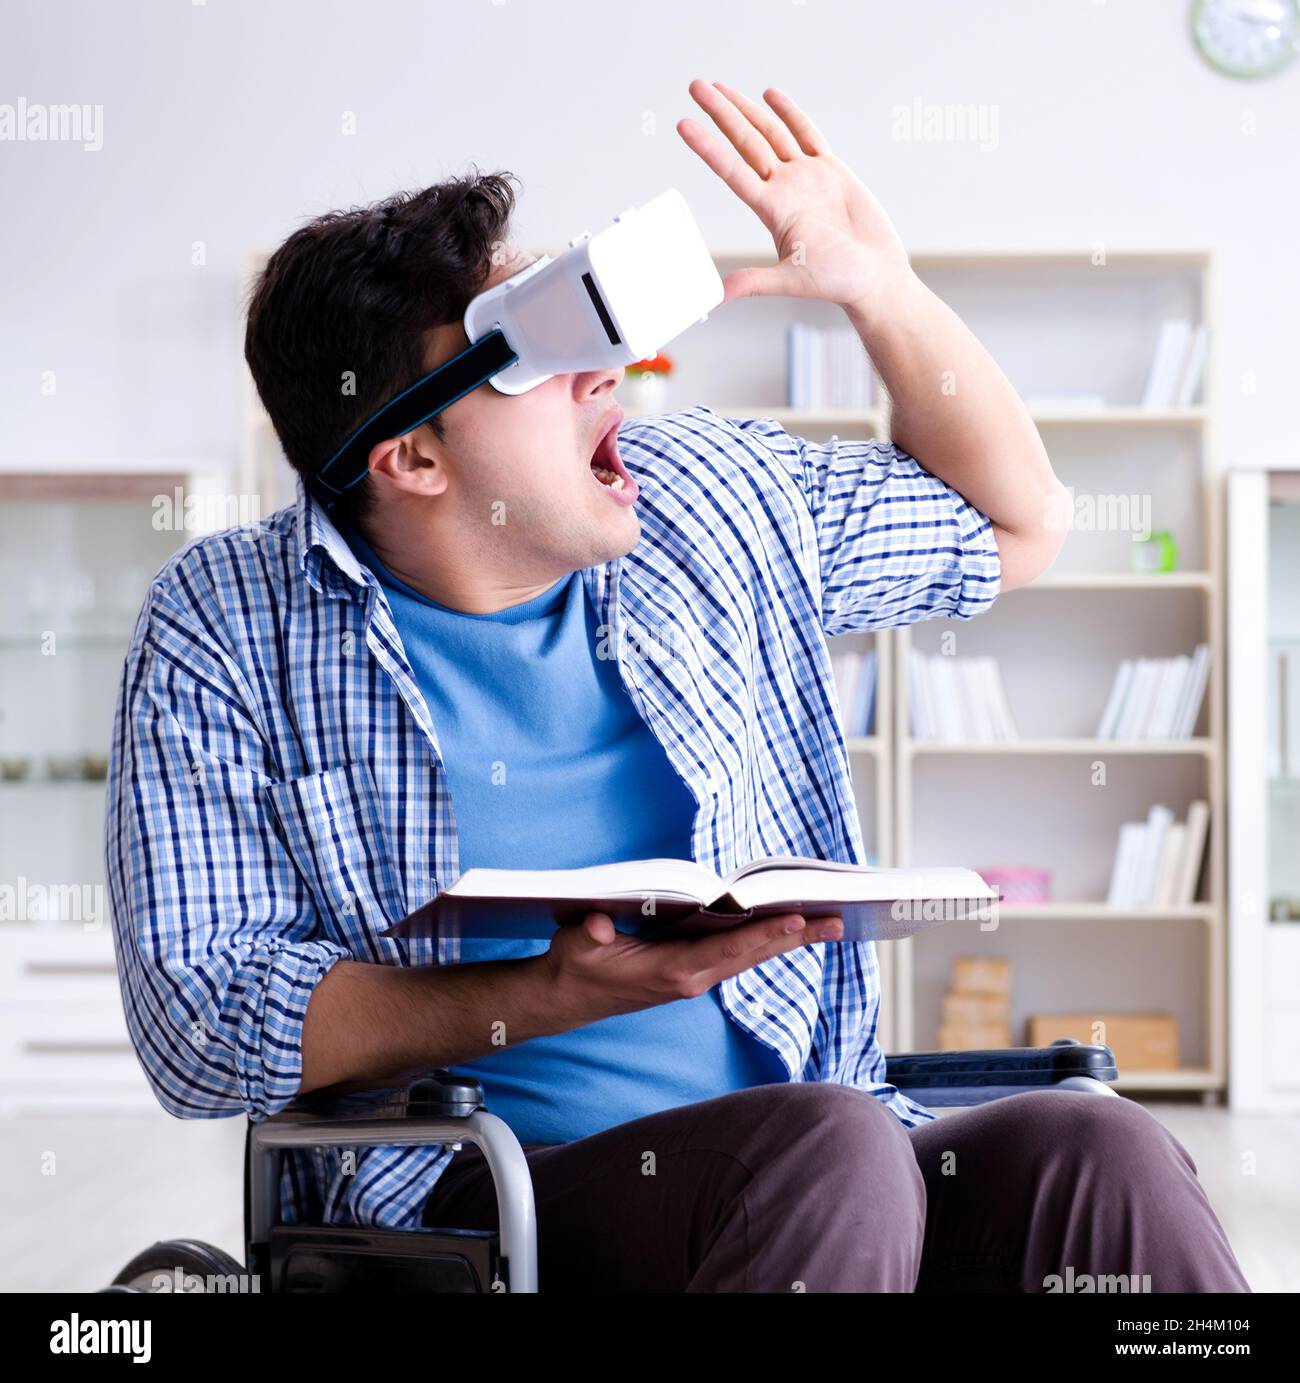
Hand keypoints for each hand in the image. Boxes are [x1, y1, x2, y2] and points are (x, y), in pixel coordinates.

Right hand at [543, 909, 844, 1024]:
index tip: (797, 917)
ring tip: (827, 923)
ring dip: (788, 939)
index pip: (727, 949)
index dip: (763, 932)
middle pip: (752, 954)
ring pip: (750, 955)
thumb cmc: (573, 966)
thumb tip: (598, 927)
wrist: (566, 997)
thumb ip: (588, 936)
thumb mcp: (575, 946)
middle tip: (838, 919)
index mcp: (671, 970)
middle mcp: (691, 978)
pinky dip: (765, 941)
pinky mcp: (691, 973)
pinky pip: (737, 955)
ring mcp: (694, 977)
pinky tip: (787, 929)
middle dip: (795, 936)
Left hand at [676, 79, 912, 319]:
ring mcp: (805, 177)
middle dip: (721, 113)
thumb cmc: (837, 282)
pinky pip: (806, 134)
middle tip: (696, 87)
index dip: (708, 147)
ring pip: (770, 133)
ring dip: (746, 109)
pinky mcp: (831, 170)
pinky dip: (789, 114)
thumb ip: (754, 281)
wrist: (874, 276)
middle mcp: (784, 188)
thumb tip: (718, 296)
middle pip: (746, 142)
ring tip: (720, 87)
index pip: (731, 170)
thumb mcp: (791, 280)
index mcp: (773, 209)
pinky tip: (769, 96)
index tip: (683, 125)